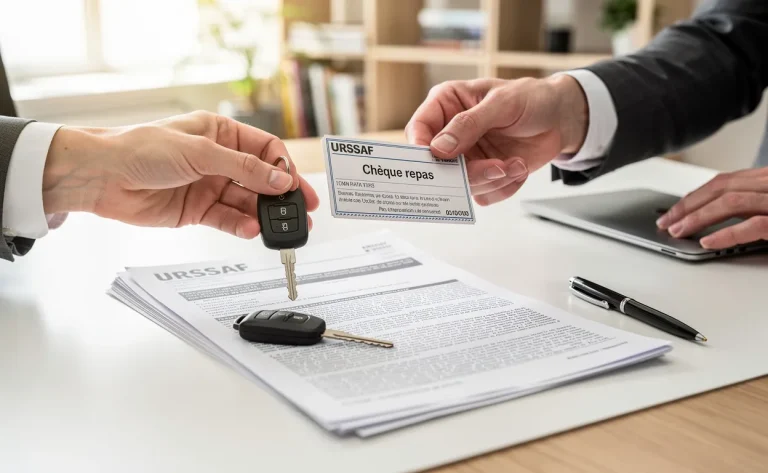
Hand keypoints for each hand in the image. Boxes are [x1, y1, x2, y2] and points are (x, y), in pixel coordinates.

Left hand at [41, 111, 319, 238]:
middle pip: (261, 179)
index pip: (265, 148)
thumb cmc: (142, 149)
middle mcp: (218, 160)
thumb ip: (244, 169)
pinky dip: (240, 226)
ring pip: (247, 203)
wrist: (102, 177)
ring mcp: (209, 186)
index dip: (283, 166)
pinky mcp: (198, 211)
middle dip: (282, 196)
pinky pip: (227, 220)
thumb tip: (280, 179)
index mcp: (221, 133)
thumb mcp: (200, 152)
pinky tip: (251, 231)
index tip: (295, 185)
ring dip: (265, 216)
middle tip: (303, 213)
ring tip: (282, 230)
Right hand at [405, 75, 587, 204]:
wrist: (560, 118)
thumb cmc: (531, 98)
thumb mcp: (502, 103)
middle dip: (467, 173)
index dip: (421, 148)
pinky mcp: (482, 175)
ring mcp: (466, 157)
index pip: (418, 129)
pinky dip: (504, 186)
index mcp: (446, 105)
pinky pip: (483, 195)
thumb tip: (439, 148)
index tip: (435, 161)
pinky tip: (518, 167)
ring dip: (492, 179)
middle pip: (437, 166)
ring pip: (460, 185)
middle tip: (495, 169)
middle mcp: (450, 134)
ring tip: (515, 164)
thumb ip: (468, 124)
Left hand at [656, 167, 767, 248]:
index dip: (694, 197)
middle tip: (665, 222)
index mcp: (766, 180)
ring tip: (677, 231)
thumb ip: (749, 206)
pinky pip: (754, 225)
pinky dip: (727, 234)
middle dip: (688, 206)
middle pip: (721, 189)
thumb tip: (710, 215)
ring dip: (698, 218)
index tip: (673, 211)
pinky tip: (707, 242)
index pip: (724, 183)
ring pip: (731, 203)